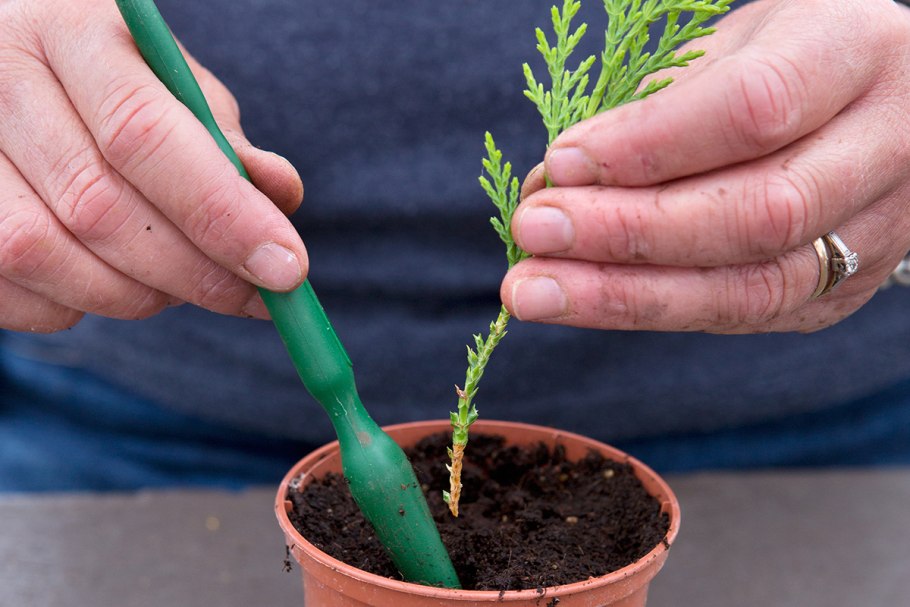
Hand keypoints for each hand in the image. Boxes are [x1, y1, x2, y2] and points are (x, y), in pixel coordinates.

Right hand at [0, 0, 305, 331]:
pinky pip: (16, 294)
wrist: (17, 81)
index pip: (144, 134)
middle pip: (98, 207)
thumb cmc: (115, 84)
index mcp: (68, 31)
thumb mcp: (173, 86)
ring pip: (47, 258)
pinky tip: (115, 279)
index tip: (287, 268)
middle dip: (196, 271)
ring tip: (184, 283)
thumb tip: (281, 196)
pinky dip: (82, 307)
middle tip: (254, 297)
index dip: (222, 213)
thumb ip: (224, 141)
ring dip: (139, 295)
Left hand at [502, 0, 909, 333]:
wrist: (882, 112)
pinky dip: (651, 310)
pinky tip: (584, 300)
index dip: (649, 144)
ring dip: (625, 296)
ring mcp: (873, 234)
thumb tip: (553, 179)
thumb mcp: (731, 47)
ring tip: (535, 291)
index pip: (753, 108)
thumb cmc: (785, 62)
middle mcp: (884, 150)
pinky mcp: (841, 292)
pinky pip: (741, 315)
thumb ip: (656, 107)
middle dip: (628, 233)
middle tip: (532, 233)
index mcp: (856, 55)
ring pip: (750, 286)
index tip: (562, 162)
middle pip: (757, 213)